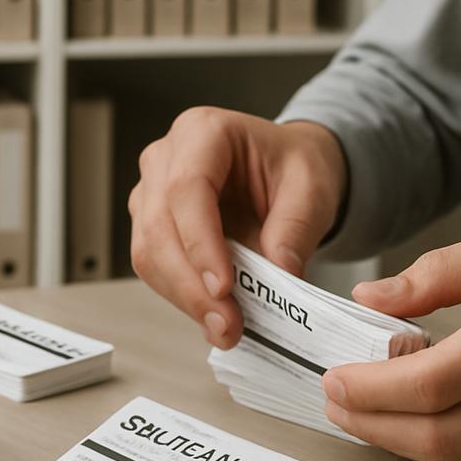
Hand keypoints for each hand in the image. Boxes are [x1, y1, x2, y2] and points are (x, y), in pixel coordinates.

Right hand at [129, 107, 346, 347]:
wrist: (285, 170)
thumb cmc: (293, 167)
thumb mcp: (312, 189)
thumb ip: (295, 230)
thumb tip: (280, 277)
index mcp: (203, 132)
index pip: (186, 188)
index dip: (200, 242)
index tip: (222, 288)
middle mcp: (165, 158)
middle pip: (158, 226)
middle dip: (191, 284)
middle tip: (228, 325)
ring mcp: (151, 192)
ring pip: (148, 252)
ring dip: (183, 297)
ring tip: (225, 329)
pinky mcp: (151, 225)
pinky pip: (154, 267)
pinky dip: (182, 297)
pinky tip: (213, 317)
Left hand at [321, 217, 460, 460]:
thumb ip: (439, 271)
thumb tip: (373, 297)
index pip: (433, 382)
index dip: (371, 389)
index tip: (334, 377)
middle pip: (436, 436)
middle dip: (370, 424)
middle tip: (333, 401)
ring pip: (455, 455)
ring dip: (395, 438)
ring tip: (360, 408)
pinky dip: (433, 437)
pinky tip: (409, 411)